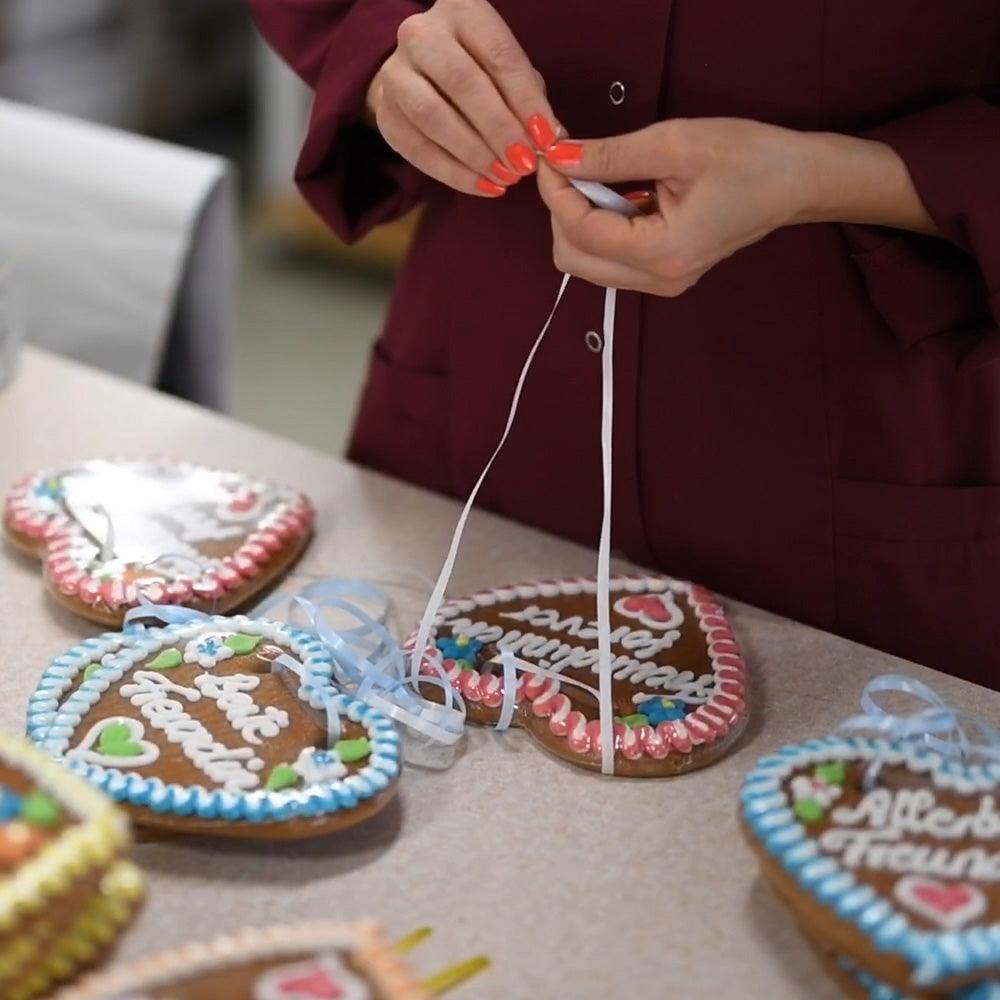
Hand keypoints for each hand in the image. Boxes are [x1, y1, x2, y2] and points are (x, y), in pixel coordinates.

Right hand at [367, 0, 560, 197]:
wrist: (420, 72)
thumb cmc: (477, 68)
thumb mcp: (506, 69)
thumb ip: (529, 97)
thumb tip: (554, 139)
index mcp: (461, 11)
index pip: (498, 55)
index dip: (525, 101)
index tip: (546, 139)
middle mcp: (421, 34)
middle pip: (462, 83)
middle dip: (498, 129)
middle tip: (524, 164)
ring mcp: (396, 72)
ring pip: (433, 116)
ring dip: (474, 154)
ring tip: (505, 178)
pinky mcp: (385, 112)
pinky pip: (417, 148)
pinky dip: (453, 173)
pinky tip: (482, 186)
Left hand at [536, 118, 937, 294]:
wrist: (795, 184)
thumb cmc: (750, 158)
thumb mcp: (678, 144)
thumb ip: (612, 155)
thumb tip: (560, 158)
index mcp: (662, 253)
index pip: (580, 231)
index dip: (556, 191)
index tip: (551, 153)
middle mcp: (656, 280)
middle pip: (572, 258)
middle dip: (561, 211)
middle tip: (573, 165)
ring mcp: (659, 284)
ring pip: (585, 262)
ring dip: (578, 218)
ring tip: (597, 176)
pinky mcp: (661, 276)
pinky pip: (608, 258)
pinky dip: (598, 226)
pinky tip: (615, 193)